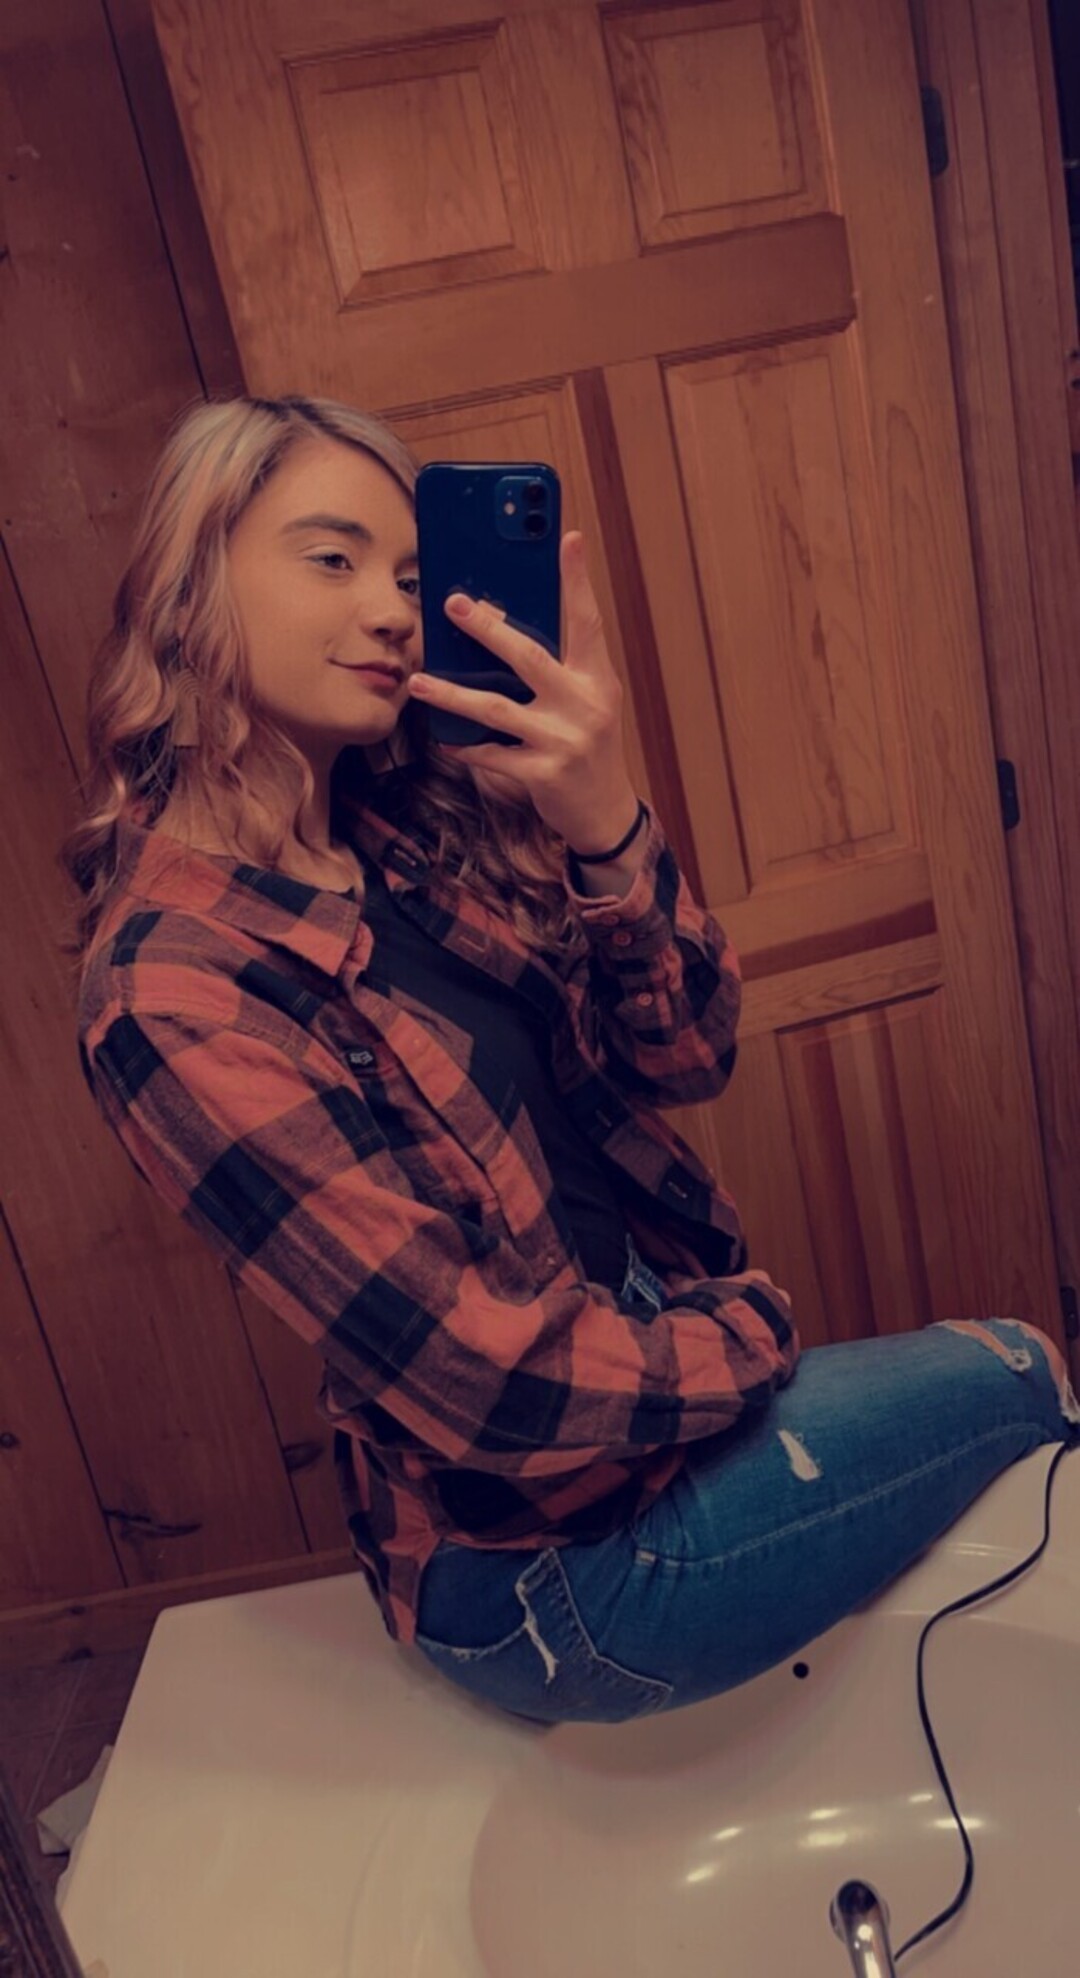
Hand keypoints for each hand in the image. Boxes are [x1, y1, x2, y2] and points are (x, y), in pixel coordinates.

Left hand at [406, 531, 638, 850]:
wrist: (605, 811)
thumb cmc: (587, 745)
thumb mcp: (586, 700)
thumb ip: (557, 668)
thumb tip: (501, 624)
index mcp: (597, 679)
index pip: (587, 620)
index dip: (577, 579)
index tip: (569, 539)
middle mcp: (584, 705)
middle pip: (528, 656)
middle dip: (487, 628)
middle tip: (453, 604)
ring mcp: (563, 740)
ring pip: (496, 707)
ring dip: (452, 693)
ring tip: (420, 680)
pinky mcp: (543, 773)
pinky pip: (491, 753)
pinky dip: (464, 743)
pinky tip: (442, 736)